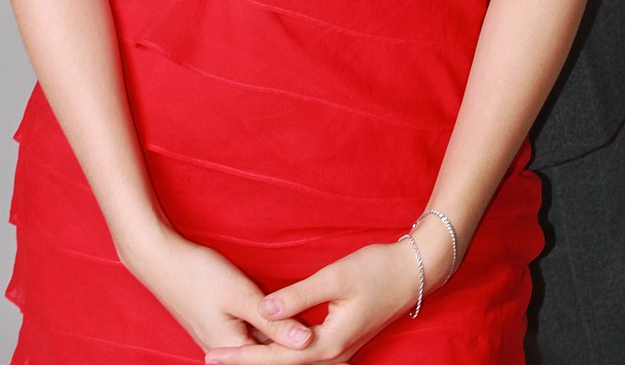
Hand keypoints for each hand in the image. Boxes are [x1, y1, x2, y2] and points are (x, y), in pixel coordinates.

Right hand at [132, 233, 314, 353]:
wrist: (161, 260)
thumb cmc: (199, 274)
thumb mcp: (240, 294)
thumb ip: (274, 322)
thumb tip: (307, 343)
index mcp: (233, 348)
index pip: (276, 360)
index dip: (303, 355)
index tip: (331, 348)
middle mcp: (226, 350)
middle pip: (269, 356)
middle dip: (294, 350)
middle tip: (329, 343)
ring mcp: (221, 339)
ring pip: (261, 345)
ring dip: (282, 340)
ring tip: (312, 333)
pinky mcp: (220, 327)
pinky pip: (251, 336)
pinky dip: (269, 331)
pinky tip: (285, 323)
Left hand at [205, 238, 432, 362]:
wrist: (414, 272)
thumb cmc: (376, 269)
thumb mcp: (335, 277)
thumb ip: (298, 296)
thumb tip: (264, 311)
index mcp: (329, 344)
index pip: (275, 358)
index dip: (242, 357)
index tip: (213, 354)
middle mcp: (333, 357)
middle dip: (246, 363)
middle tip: (211, 359)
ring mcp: (339, 353)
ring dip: (262, 361)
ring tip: (232, 357)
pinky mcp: (341, 344)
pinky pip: (304, 359)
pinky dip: (280, 357)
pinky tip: (267, 351)